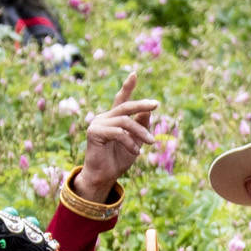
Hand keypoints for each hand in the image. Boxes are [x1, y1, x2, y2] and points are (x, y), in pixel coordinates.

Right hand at [73, 72, 159, 203]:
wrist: (104, 176)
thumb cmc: (118, 160)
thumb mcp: (135, 141)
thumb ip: (140, 126)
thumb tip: (147, 112)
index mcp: (113, 118)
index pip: (121, 100)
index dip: (128, 87)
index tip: (135, 74)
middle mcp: (104, 118)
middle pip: (125, 106)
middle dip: (141, 104)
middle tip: (156, 105)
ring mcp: (98, 123)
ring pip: (125, 121)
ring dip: (140, 131)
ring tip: (150, 142)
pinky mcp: (94, 132)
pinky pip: (118, 132)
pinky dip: (130, 141)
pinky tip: (136, 151)